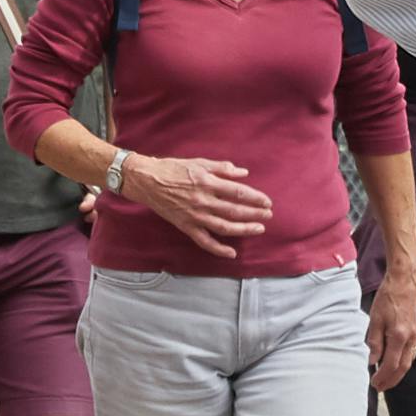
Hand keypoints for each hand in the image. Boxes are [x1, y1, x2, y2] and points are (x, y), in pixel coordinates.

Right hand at [122, 151, 273, 256]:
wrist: (147, 181)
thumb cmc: (173, 169)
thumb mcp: (199, 162)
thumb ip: (222, 168)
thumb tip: (244, 173)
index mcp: (207, 183)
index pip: (238, 192)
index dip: (255, 198)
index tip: (267, 201)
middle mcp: (203, 201)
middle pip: (235, 211)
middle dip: (255, 214)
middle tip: (268, 215)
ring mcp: (194, 216)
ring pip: (224, 227)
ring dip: (244, 230)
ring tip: (258, 229)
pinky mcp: (186, 227)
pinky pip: (204, 241)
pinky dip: (219, 249)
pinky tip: (232, 253)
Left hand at [366, 254, 415, 393]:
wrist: (405, 279)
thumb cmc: (388, 295)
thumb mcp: (375, 318)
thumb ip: (374, 342)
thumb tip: (371, 360)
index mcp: (399, 336)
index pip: (391, 365)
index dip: (382, 377)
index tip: (374, 383)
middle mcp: (410, 338)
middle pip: (403, 368)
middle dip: (392, 380)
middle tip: (381, 388)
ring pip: (409, 360)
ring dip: (398, 373)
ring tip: (387, 378)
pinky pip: (412, 351)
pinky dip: (404, 361)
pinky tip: (396, 361)